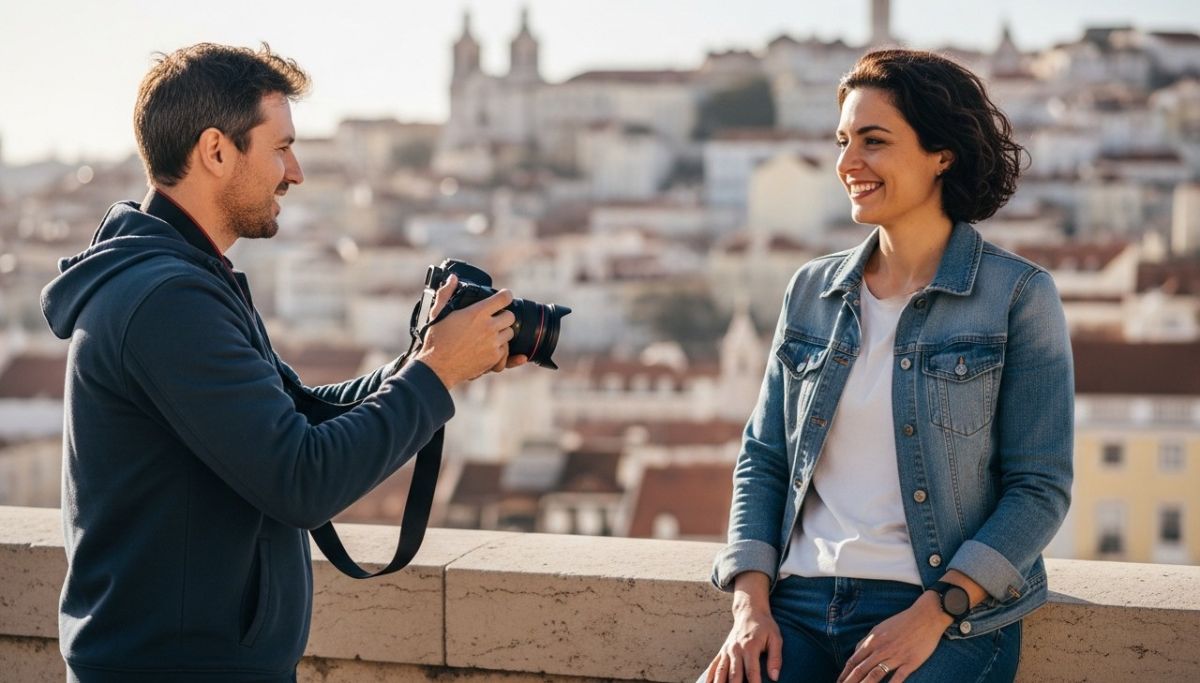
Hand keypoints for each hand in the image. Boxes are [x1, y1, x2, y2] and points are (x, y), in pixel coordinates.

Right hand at [416, 275, 518, 388]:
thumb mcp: (437, 313)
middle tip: (494, 319)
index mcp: (477, 313)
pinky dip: (499, 349)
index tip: (503, 297)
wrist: (437, 367)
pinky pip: (505, 351)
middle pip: (511, 316)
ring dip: (502, 333)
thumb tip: (453, 278)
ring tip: (488, 335)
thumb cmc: (436, 340)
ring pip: (510, 334)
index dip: (505, 296)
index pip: (504, 298)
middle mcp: (488, 327)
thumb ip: (446, 293)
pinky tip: (487, 347)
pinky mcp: (494, 358)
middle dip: (504, 316)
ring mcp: (493, 343)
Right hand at [704, 573, 782, 682]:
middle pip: (733, 675)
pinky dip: (709, 677)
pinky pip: (713, 666)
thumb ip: (776, 658)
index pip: (752, 672)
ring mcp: (727, 651)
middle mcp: (736, 650)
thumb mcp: (776, 639)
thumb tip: (775, 677)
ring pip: (720, 672)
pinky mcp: (722, 652)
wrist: (749, 611)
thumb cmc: (765, 627)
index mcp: (750, 647)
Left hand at [836, 591, 951, 682]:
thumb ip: (867, 641)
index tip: (839, 682)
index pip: (854, 660)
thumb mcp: (880, 628)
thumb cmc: (902, 622)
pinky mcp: (910, 662)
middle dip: (850, 682)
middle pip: (861, 669)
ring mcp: (896, 656)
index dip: (845, 673)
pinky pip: (898, 677)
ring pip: (875, 675)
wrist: (926, 616)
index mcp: (872, 641)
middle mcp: (881, 649)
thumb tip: (856, 653)